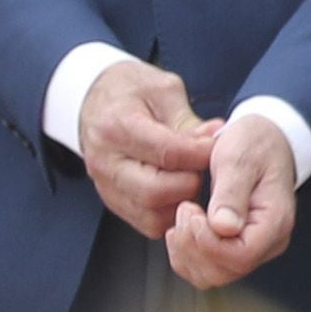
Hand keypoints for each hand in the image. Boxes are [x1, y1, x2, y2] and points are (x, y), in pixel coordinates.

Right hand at [78, 60, 218, 236]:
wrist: (91, 99)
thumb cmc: (129, 90)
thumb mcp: (162, 90)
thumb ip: (188, 120)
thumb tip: (216, 138)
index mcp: (117, 127)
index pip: (167, 154)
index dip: (200, 155)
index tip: (218, 147)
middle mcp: (106, 162)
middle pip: (155, 191)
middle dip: (191, 183)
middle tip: (205, 167)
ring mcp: (105, 186)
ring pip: (151, 213)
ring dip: (182, 201)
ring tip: (193, 177)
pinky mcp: (112, 201)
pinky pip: (146, 222)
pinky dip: (170, 213)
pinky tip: (180, 191)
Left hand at [166, 108, 304, 289]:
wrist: (264, 140)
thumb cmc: (255, 144)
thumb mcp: (240, 158)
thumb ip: (231, 193)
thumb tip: (223, 228)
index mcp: (275, 222)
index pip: (240, 256)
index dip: (207, 242)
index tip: (191, 209)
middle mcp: (268, 243)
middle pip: (223, 272)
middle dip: (192, 246)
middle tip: (185, 209)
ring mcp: (252, 249)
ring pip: (211, 276)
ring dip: (186, 252)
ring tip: (183, 215)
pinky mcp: (234, 249)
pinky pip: (205, 270)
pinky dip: (186, 254)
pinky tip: (184, 226)